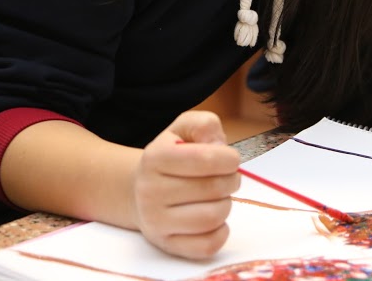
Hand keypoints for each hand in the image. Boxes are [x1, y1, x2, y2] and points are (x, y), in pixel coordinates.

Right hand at [134, 111, 240, 258]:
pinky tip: (214, 218)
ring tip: (218, 196)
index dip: (230, 158)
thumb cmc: (171, 156)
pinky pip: (207, 245)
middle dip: (231, 180)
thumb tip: (218, 145)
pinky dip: (221, 231)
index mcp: (155, 157)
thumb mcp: (183, 129)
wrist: (139, 191)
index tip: (230, 159)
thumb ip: (204, 125)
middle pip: (214, 189)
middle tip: (227, 177)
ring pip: (213, 217)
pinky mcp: (167, 245)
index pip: (206, 159)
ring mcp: (157, 222)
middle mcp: (150, 191)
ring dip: (226, 204)